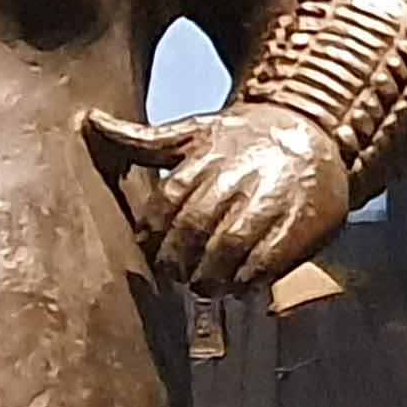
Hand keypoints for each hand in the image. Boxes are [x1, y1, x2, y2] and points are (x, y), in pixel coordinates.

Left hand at [87, 101, 351, 293]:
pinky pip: (266, 262)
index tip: (153, 250)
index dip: (155, 233)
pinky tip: (238, 284)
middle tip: (176, 275)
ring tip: (204, 285)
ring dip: (209, 276)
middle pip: (194, 228)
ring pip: (227, 249)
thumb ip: (143, 139)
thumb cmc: (245, 138)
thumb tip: (91, 121)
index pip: (168, 200)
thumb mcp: (194, 131)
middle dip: (178, 261)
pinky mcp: (301, 224)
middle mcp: (238, 175)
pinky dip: (246, 280)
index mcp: (208, 154)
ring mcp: (271, 199)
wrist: (315, 131)